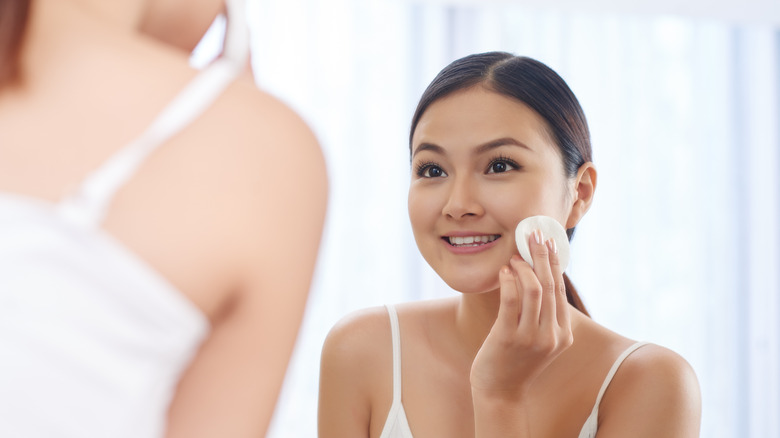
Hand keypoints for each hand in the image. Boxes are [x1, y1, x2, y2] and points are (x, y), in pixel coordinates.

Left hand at [470, 229, 572, 400]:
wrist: (500, 393)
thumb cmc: (515, 361)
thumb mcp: (538, 339)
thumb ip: (543, 314)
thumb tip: (538, 276)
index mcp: (563, 334)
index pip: (560, 290)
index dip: (554, 262)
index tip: (549, 240)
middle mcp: (552, 335)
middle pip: (550, 285)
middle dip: (542, 256)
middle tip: (534, 234)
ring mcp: (532, 338)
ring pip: (534, 291)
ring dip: (524, 268)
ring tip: (514, 256)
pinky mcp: (509, 338)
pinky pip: (511, 302)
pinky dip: (508, 282)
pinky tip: (504, 272)